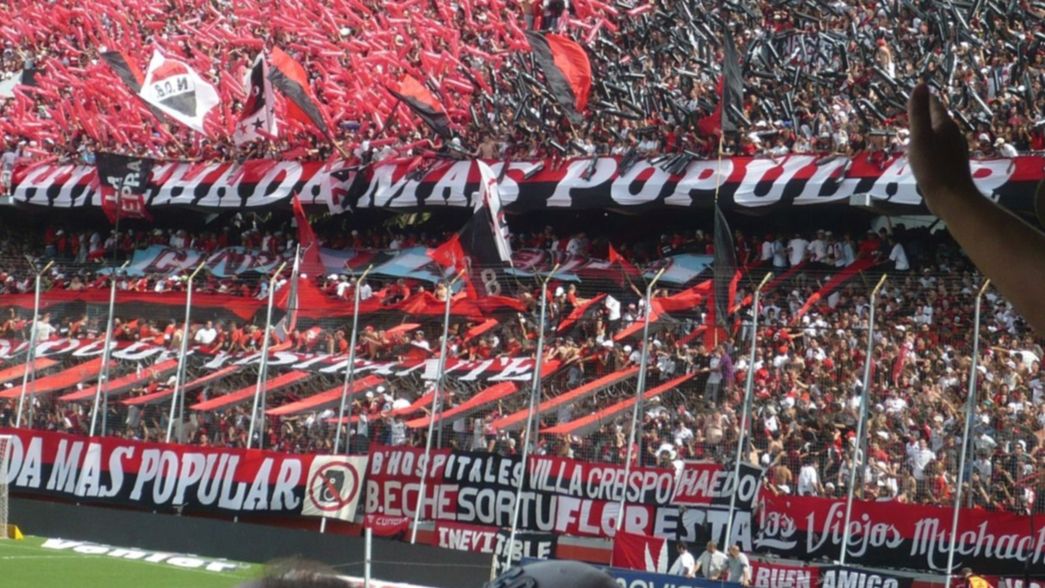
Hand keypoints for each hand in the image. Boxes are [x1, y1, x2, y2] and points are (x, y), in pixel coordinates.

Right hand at [906, 84, 977, 213]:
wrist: (951, 197)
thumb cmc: (932, 166)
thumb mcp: (919, 137)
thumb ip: (918, 112)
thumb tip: (921, 84)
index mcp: (945, 125)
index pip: (934, 105)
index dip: (925, 98)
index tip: (916, 92)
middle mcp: (953, 134)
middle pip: (938, 119)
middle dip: (925, 113)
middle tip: (912, 109)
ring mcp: (954, 149)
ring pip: (939, 134)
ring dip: (928, 130)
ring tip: (915, 130)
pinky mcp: (952, 163)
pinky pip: (940, 148)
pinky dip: (930, 145)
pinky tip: (924, 153)